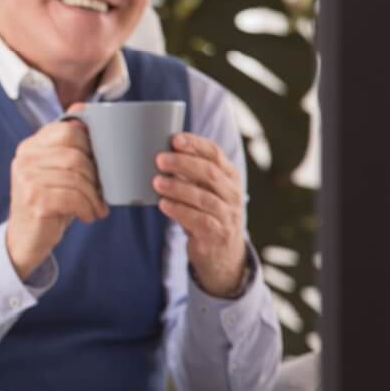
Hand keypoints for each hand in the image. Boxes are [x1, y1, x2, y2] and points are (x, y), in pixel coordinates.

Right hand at [4, 109, 107, 279]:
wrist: (25, 237)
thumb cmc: (47, 201)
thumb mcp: (55, 169)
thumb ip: (66, 142)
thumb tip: (82, 107)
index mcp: (30, 146)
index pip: (68, 130)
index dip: (90, 146)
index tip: (95, 164)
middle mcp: (24, 159)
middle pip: (76, 155)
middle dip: (95, 176)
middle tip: (99, 191)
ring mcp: (27, 179)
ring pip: (77, 178)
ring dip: (93, 196)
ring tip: (95, 207)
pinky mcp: (35, 200)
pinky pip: (74, 197)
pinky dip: (87, 208)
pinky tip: (87, 215)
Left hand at [155, 133, 247, 296]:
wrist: (222, 251)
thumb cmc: (206, 211)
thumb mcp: (203, 188)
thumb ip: (188, 172)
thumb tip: (159, 151)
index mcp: (229, 175)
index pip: (215, 153)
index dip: (195, 144)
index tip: (174, 139)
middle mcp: (232, 193)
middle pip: (210, 173)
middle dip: (183, 164)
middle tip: (159, 160)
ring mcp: (227, 214)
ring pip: (204, 197)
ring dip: (178, 188)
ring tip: (157, 182)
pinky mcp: (217, 233)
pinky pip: (200, 220)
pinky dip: (180, 210)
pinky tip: (164, 204)